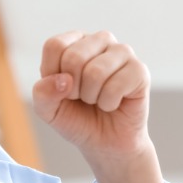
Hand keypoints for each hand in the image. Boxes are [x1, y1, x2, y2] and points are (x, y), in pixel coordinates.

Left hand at [31, 30, 151, 161]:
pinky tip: (114, 104)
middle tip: (82, 97)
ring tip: (98, 100)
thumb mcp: (47, 109)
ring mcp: (123, 53)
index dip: (53, 75)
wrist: (105, 142)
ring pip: (95, 72)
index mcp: (75, 41)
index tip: (63, 88)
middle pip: (74, 57)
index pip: (55, 46)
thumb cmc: (77, 118)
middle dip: (73, 89)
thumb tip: (63, 80)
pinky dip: (109, 104)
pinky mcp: (140, 70)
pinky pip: (116, 86)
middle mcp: (100, 40)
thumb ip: (43, 93)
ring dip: (91, 97)